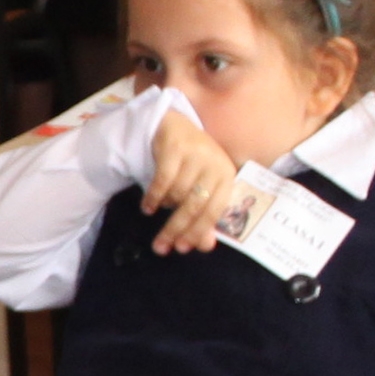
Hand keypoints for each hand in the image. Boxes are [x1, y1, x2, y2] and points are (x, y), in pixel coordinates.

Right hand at [142, 102, 240, 251]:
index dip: (198, 232)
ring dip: (165, 207)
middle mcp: (214, 164)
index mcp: (227, 177)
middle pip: (194, 205)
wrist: (176, 126)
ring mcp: (195, 154)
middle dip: (176, 229)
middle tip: (161, 246)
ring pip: (177, 193)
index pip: (215, 211)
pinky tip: (147, 207)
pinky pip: (162, 180)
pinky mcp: (176, 147)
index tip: (181, 249)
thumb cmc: (192, 164)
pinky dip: (153, 197)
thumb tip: (205, 246)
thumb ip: (204, 216)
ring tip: (159, 210)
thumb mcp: (202, 188)